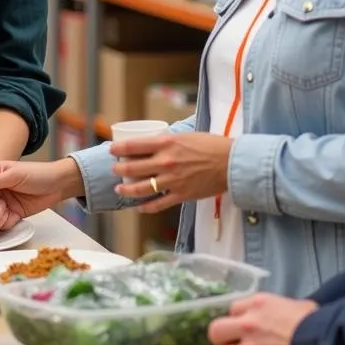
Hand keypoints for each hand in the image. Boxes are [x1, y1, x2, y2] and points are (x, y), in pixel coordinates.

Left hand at [111, 132, 231, 212]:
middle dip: (119, 168)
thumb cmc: (213, 145)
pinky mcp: (181, 195)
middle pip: (133, 167)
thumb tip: (155, 142)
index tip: (112, 149)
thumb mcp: (187, 136)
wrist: (232, 163)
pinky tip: (139, 207)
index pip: (134, 145)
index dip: (119, 148)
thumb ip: (169, 141)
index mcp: (167, 143)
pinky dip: (146, 207)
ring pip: (141, 188)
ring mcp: (172, 180)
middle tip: (114, 168)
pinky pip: (158, 204)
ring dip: (126, 189)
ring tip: (119, 188)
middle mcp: (166, 162)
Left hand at [208, 293, 318, 344]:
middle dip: (221, 338)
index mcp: (257, 304)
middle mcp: (248, 324)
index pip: (232, 308)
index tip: (242, 326)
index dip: (237, 319)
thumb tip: (276, 314)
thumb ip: (275, 308)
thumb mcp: (293, 304)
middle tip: (230, 343)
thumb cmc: (313, 323)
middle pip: (216, 331)